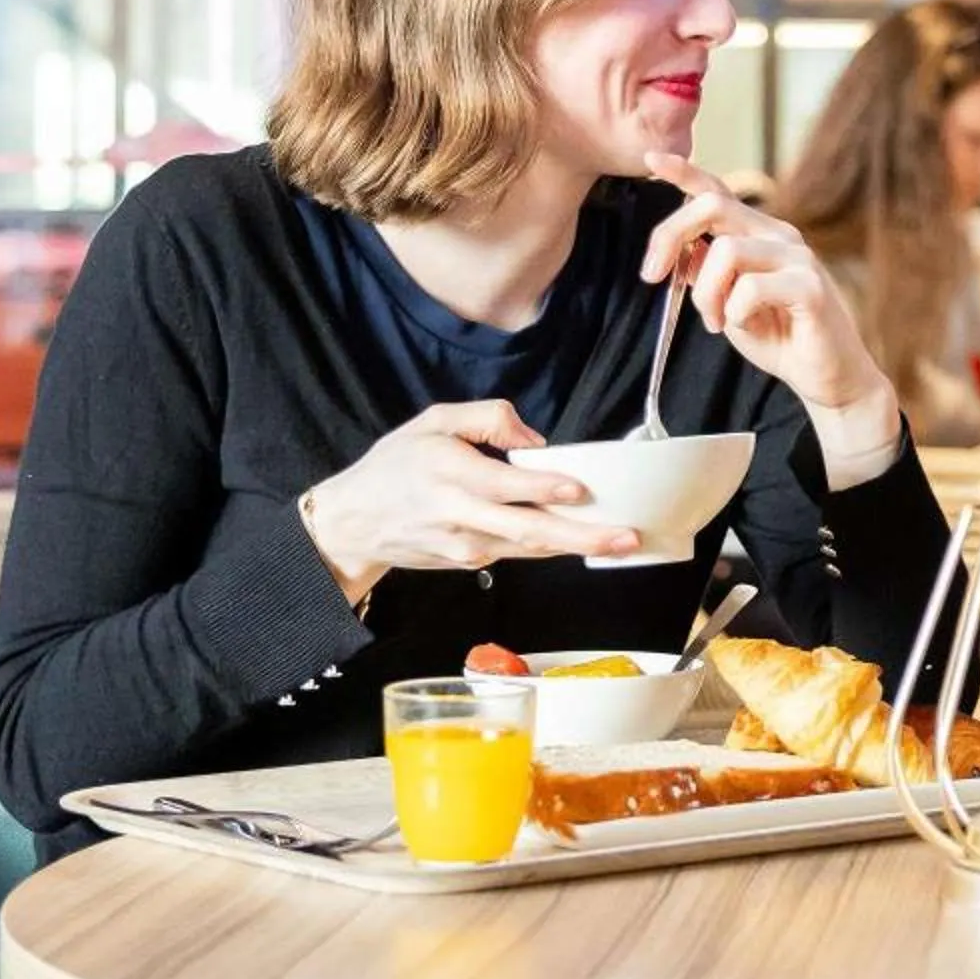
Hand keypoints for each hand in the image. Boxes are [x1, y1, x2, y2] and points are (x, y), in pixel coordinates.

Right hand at [302, 399, 637, 596]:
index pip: (504, 486)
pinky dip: (552, 548)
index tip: (578, 490)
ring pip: (530, 548)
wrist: (354, 523)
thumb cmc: (396, 466)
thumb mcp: (432, 421)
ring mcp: (467, 546)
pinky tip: (583, 541)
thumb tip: (535, 440)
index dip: (542, 488)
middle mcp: (462, 517)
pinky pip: (518, 552)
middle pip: (528, 531)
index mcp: (451, 476)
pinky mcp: (470, 561)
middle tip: (626, 538)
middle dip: (582, 537)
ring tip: (622, 544)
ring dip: (577, 547)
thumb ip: (486, 417)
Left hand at [642, 151, 901, 470]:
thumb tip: (685, 251)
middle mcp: (780, 235)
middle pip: (712, 206)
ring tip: (717, 322)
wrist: (829, 378)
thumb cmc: (782, 340)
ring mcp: (798, 257)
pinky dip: (734, 312)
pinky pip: (750, 287)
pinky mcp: (810, 286)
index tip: (652, 159)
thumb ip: (708, 275)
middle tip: (654, 277)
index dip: (685, 172)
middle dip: (670, 235)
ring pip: (726, 251)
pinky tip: (744, 325)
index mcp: (760, 235)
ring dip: (706, 293)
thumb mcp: (728, 306)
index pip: (718, 192)